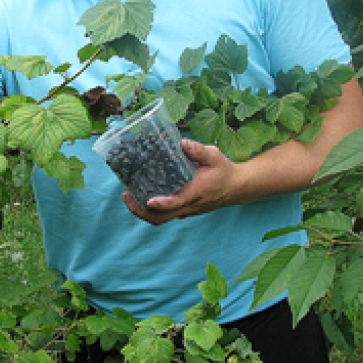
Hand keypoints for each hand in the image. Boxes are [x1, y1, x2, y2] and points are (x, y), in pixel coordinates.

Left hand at [122, 139, 242, 225]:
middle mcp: (189, 205)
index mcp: (196, 192)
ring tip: (128, 196)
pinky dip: (151, 209)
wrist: (236, 187)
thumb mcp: (215, 156)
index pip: (177, 203)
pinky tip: (142, 194)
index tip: (149, 201)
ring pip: (162, 219)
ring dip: (143, 211)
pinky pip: (166, 215)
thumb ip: (199, 151)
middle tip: (126, 196)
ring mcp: (186, 210)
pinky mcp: (184, 209)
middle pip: (162, 218)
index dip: (163, 204)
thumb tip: (183, 143)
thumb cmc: (224, 171)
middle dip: (141, 211)